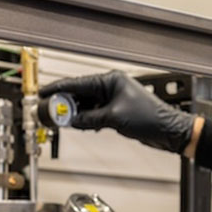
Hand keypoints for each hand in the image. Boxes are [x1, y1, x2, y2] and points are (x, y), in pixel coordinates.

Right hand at [40, 71, 197, 153]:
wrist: (168, 130)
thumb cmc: (151, 118)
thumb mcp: (114, 118)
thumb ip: (90, 118)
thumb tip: (73, 120)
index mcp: (111, 80)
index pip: (78, 82)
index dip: (59, 89)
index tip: (44, 93)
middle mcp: (111, 87)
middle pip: (80, 93)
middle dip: (65, 103)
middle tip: (50, 110)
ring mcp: (114, 100)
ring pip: (87, 105)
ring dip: (76, 113)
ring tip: (63, 120)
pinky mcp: (116, 112)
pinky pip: (95, 114)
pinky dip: (87, 119)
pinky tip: (80, 125)